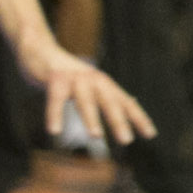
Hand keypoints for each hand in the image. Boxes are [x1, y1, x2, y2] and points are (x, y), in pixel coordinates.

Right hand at [15, 34, 152, 146]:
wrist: (42, 52)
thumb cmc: (70, 74)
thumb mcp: (93, 84)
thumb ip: (109, 93)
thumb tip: (132, 101)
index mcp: (106, 84)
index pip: (126, 103)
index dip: (138, 118)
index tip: (150, 135)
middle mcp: (95, 80)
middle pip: (110, 102)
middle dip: (119, 121)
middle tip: (127, 141)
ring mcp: (75, 79)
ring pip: (85, 100)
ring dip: (91, 118)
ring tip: (96, 136)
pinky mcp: (55, 79)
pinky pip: (55, 99)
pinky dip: (55, 114)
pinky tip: (54, 131)